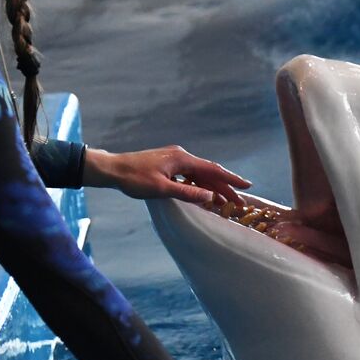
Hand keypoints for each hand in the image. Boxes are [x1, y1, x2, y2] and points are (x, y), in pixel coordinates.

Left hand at [82, 145, 251, 205]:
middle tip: (240, 202)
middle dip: (225, 187)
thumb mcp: (162, 189)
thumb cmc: (134, 179)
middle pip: (209, 173)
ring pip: (199, 175)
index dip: (231, 179)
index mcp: (182, 159)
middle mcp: (181, 156)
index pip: (213, 170)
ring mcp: (174, 160)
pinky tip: (203, 196)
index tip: (247, 186)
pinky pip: (190, 176)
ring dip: (212, 188)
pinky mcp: (167, 165)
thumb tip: (211, 197)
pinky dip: (199, 186)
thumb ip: (188, 193)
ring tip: (225, 202)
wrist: (112, 169)